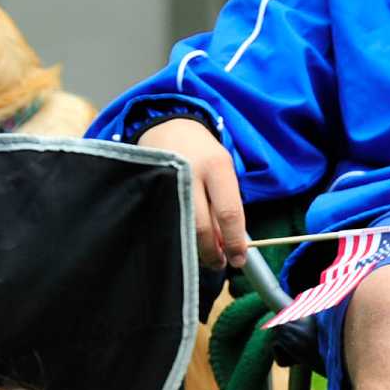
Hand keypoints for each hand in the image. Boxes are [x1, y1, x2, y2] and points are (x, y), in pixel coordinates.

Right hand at [140, 116, 248, 272]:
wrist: (168, 126)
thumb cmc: (203, 154)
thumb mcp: (223, 171)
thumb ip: (227, 204)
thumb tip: (228, 244)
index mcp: (217, 167)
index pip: (229, 213)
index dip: (234, 242)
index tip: (238, 259)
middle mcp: (191, 174)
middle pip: (202, 226)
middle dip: (213, 251)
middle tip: (220, 263)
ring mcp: (167, 182)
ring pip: (182, 227)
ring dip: (195, 247)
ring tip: (204, 253)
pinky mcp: (151, 189)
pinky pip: (165, 221)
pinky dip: (177, 236)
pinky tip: (184, 240)